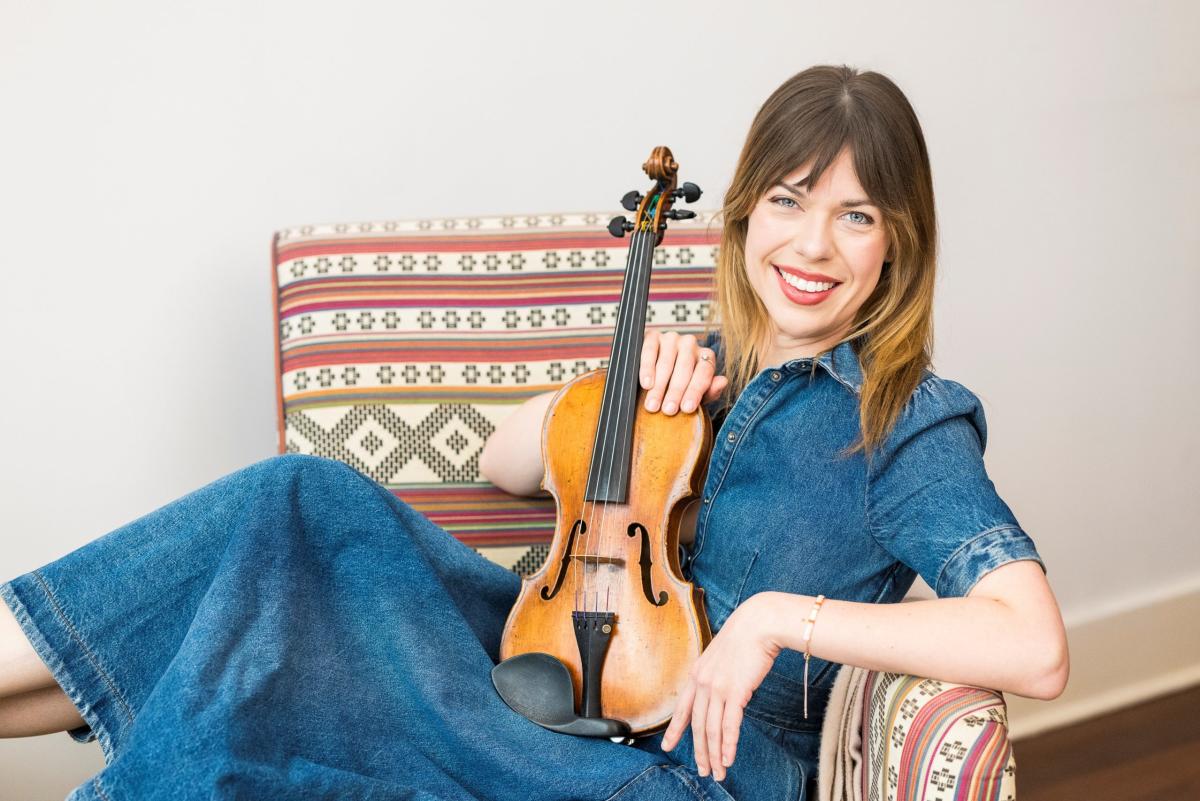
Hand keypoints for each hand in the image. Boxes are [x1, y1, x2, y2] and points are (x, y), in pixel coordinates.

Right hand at [640, 330, 728, 414]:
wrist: (656, 370)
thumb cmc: (679, 384)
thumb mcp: (696, 392)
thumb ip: (709, 390)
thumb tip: (722, 382)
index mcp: (705, 356)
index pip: (704, 373)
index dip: (695, 391)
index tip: (687, 408)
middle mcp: (690, 344)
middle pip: (684, 368)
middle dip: (675, 392)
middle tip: (668, 410)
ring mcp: (671, 338)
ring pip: (666, 363)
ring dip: (659, 386)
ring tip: (653, 405)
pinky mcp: (653, 336)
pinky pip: (650, 351)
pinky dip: (647, 369)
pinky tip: (646, 383)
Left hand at [661, 592, 782, 781]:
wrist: (758, 624)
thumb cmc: (744, 638)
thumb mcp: (720, 656)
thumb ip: (715, 676)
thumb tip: (720, 693)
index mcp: (696, 674)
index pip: (681, 708)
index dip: (675, 729)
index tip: (668, 745)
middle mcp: (702, 682)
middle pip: (696, 725)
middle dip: (699, 751)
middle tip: (703, 771)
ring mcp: (717, 687)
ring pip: (711, 729)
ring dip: (715, 754)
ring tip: (718, 772)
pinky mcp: (735, 691)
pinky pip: (729, 725)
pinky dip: (728, 745)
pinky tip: (728, 759)